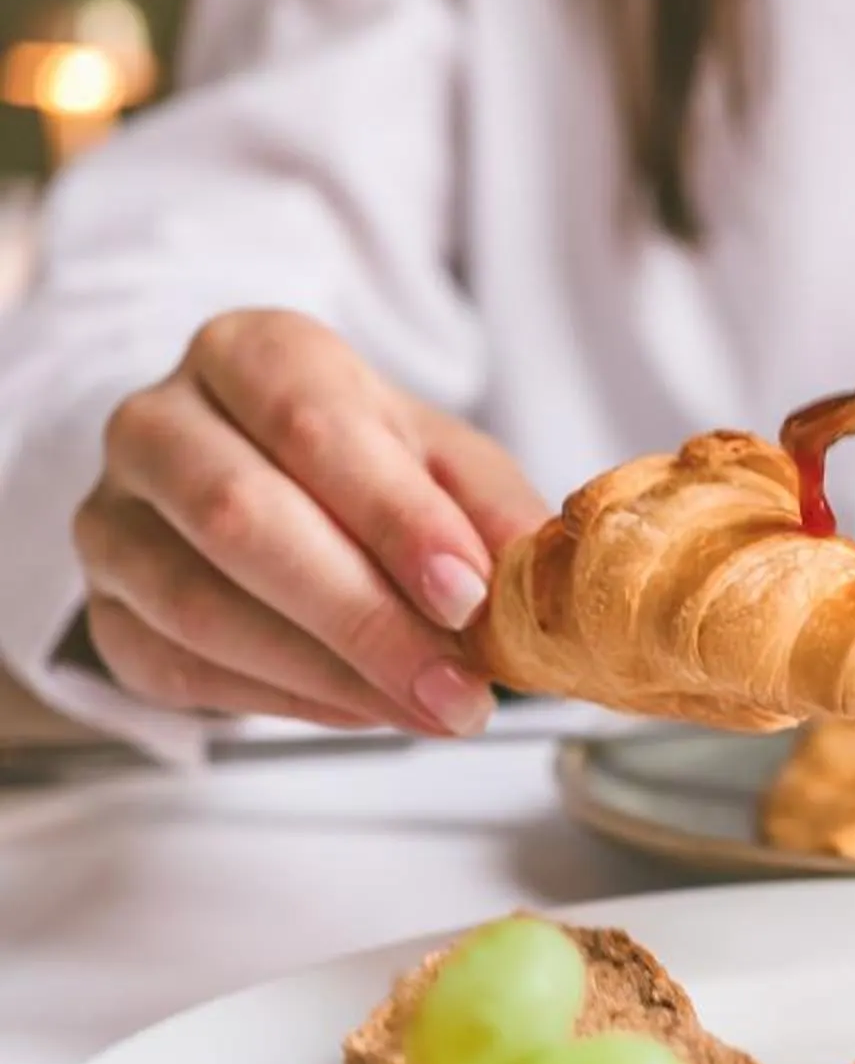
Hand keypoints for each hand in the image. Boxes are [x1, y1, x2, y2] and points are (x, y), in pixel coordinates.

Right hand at [73, 312, 545, 731]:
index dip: (392, 516)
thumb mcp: (439, 457)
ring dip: (327, 675)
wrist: (246, 477)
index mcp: (249, 352)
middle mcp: (158, 422)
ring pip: (198, 605)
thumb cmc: (355, 463)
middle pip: (241, 517)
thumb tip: (542, 576)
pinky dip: (282, 701)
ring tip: (430, 711)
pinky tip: (364, 710)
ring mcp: (112, 517)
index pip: (312, 424)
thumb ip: (490, 507)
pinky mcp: (104, 607)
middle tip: (459, 689)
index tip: (468, 596)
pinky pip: (178, 669)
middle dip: (363, 618)